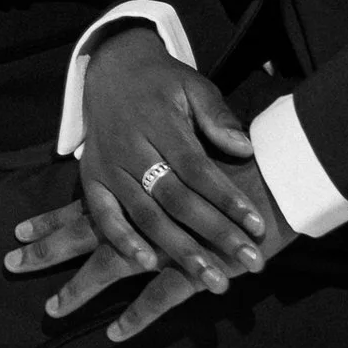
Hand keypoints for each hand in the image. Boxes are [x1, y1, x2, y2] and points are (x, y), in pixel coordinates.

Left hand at [4, 170, 293, 343]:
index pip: (87, 205)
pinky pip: (158, 297)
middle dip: (46, 249)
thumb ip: (170, 169)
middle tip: (10, 262)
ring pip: (111, 268)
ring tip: (50, 310)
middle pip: (85, 233)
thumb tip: (149, 176)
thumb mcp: (195, 155)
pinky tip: (114, 333)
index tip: (19, 227)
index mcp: (142, 188)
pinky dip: (136, 316)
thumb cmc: (240, 159)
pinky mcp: (195, 267)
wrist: (281, 170)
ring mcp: (167, 242)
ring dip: (79, 290)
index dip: (53, 218)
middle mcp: (145, 213)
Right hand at [70, 24, 275, 302]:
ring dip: (179, 250)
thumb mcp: (193, 86)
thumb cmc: (163, 84)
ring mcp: (108, 166)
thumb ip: (217, 116)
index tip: (258, 227)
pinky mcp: (90, 179)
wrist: (111, 67)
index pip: (197, 169)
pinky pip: (103, 215)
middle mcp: (131, 147)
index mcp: (160, 123)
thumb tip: (244, 149)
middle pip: (176, 199)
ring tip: (213, 279)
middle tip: (249, 263)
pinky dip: (122, 240)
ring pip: (145, 214)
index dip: (228, 199)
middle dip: (215, 234)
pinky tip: (148, 264)